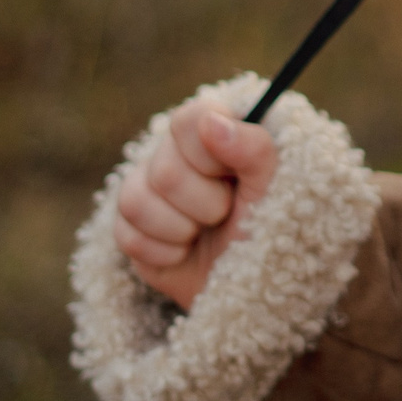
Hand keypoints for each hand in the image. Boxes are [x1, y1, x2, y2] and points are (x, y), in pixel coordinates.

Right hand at [113, 98, 277, 310]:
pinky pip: (127, 237)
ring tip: (205, 232)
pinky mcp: (129, 228)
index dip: (208, 154)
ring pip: (136, 202)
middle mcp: (173, 154)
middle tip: (225, 212)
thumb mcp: (275, 184)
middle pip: (164, 171)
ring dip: (182, 229)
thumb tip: (211, 121)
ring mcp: (146, 189)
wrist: (252, 279)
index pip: (188, 120)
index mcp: (210, 132)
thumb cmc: (269, 222)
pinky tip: (185, 252)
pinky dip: (166, 253)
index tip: (231, 175)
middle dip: (205, 203)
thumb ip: (253, 147)